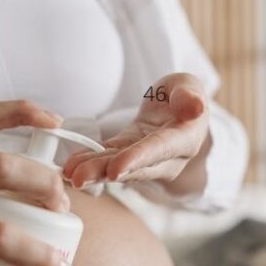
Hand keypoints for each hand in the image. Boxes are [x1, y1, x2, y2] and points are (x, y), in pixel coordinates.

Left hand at [63, 73, 209, 188]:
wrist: (177, 109)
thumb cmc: (184, 95)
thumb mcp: (188, 86)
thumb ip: (189, 96)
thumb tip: (195, 108)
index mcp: (185, 140)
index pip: (160, 150)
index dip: (138, 159)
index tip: (115, 169)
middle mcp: (167, 159)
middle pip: (135, 167)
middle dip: (106, 172)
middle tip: (79, 178)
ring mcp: (145, 162)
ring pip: (118, 167)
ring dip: (93, 171)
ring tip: (69, 174)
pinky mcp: (127, 157)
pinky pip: (108, 159)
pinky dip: (90, 161)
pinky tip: (70, 165)